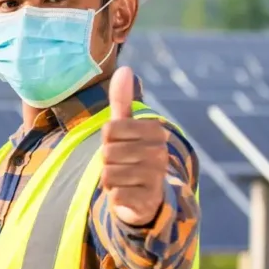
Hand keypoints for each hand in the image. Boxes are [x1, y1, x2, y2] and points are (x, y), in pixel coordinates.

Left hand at [100, 66, 166, 226]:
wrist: (146, 197)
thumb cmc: (131, 156)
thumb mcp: (125, 128)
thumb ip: (122, 101)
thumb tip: (124, 68)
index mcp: (155, 132)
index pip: (110, 130)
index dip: (107, 141)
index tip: (119, 146)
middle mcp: (160, 153)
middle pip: (108, 152)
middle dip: (107, 161)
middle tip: (120, 165)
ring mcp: (156, 177)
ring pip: (109, 173)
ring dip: (109, 179)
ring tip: (123, 179)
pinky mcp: (148, 200)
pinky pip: (114, 193)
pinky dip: (114, 195)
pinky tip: (126, 194)